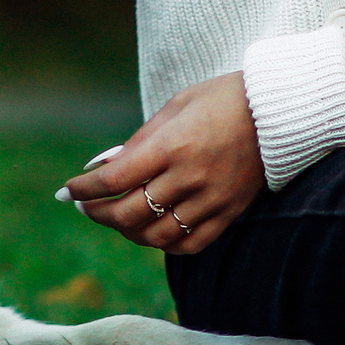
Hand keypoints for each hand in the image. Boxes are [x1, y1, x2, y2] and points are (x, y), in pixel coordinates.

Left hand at [58, 72, 265, 255]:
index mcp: (171, 146)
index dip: (83, 189)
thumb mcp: (175, 107)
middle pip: (129, 213)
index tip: (66, 192)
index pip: (113, 179)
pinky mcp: (229, 213)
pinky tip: (151, 233)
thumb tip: (102, 166)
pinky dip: (164, 245)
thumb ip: (138, 140)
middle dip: (98, 214)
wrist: (278, 110)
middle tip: (84, 208)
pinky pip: (191, 244)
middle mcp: (189, 177)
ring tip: (116, 219)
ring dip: (128, 232)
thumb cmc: (222, 99)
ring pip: (157, 236)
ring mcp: (211, 199)